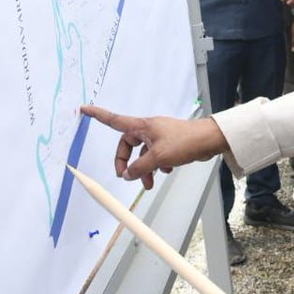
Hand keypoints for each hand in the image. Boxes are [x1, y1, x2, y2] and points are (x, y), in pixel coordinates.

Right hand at [79, 106, 227, 189]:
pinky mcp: (169, 143)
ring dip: (143, 169)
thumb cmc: (185, 142)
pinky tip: (165, 172)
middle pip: (127, 145)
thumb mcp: (157, 157)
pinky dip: (156, 165)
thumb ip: (139, 167)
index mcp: (142, 126)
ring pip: (143, 154)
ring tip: (148, 184)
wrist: (208, 140)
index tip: (84, 109)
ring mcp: (159, 136)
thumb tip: (127, 175)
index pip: (114, 120)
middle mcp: (148, 129)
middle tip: (126, 176)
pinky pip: (155, 156)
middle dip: (126, 162)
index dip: (98, 115)